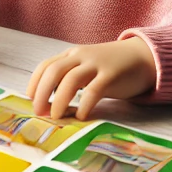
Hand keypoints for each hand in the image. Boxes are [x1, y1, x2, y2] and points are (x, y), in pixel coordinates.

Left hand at [26, 37, 156, 119]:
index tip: (29, 99)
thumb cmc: (110, 67)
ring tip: (56, 116)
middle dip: (42, 92)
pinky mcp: (112, 74)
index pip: (46, 65)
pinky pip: (94, 89)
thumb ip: (70, 80)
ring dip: (59, 99)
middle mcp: (80, 56)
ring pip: (71, 79)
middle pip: (53, 71)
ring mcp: (96, 64)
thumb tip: (50, 103)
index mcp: (71, 54)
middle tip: (39, 112)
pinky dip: (84, 103)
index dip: (34, 82)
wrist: (142, 57)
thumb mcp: (86, 68)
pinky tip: (81, 115)